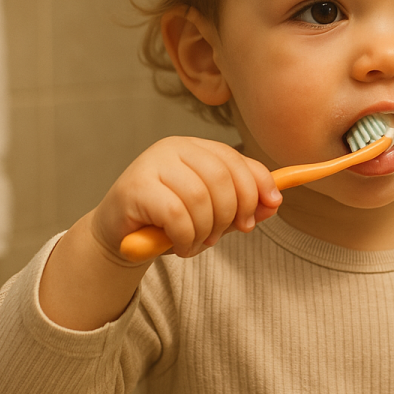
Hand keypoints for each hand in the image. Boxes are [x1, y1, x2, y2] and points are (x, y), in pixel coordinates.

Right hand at [92, 136, 281, 263]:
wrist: (119, 237)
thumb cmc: (168, 222)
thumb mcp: (214, 213)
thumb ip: (243, 206)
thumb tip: (274, 202)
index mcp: (195, 147)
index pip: (235, 159)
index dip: (258, 184)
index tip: (269, 208)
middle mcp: (173, 148)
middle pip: (222, 177)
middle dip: (232, 212)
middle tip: (222, 236)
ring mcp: (152, 164)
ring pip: (200, 198)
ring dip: (206, 230)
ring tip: (197, 242)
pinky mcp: (135, 187)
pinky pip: (177, 215)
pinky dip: (186, 237)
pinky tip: (181, 246)